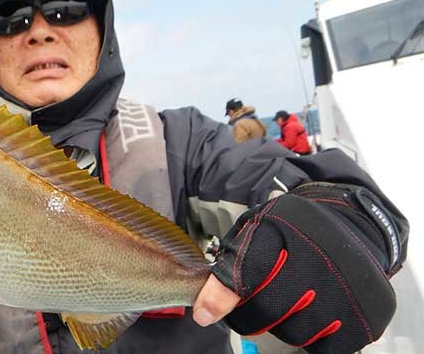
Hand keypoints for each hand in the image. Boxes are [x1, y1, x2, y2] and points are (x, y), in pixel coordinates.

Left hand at [199, 183, 399, 353]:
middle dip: (251, 313)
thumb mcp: (256, 226)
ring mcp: (345, 289)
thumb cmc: (294, 230)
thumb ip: (230, 261)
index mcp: (284, 228)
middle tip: (254, 302)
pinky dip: (312, 338)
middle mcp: (318, 258)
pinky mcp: (365, 316)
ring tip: (291, 300)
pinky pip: (324, 348)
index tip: (205, 313)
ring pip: (293, 332)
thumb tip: (206, 309)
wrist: (350, 227)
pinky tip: (313, 314)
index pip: (246, 270)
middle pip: (267, 309)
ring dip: (284, 324)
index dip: (221, 295)